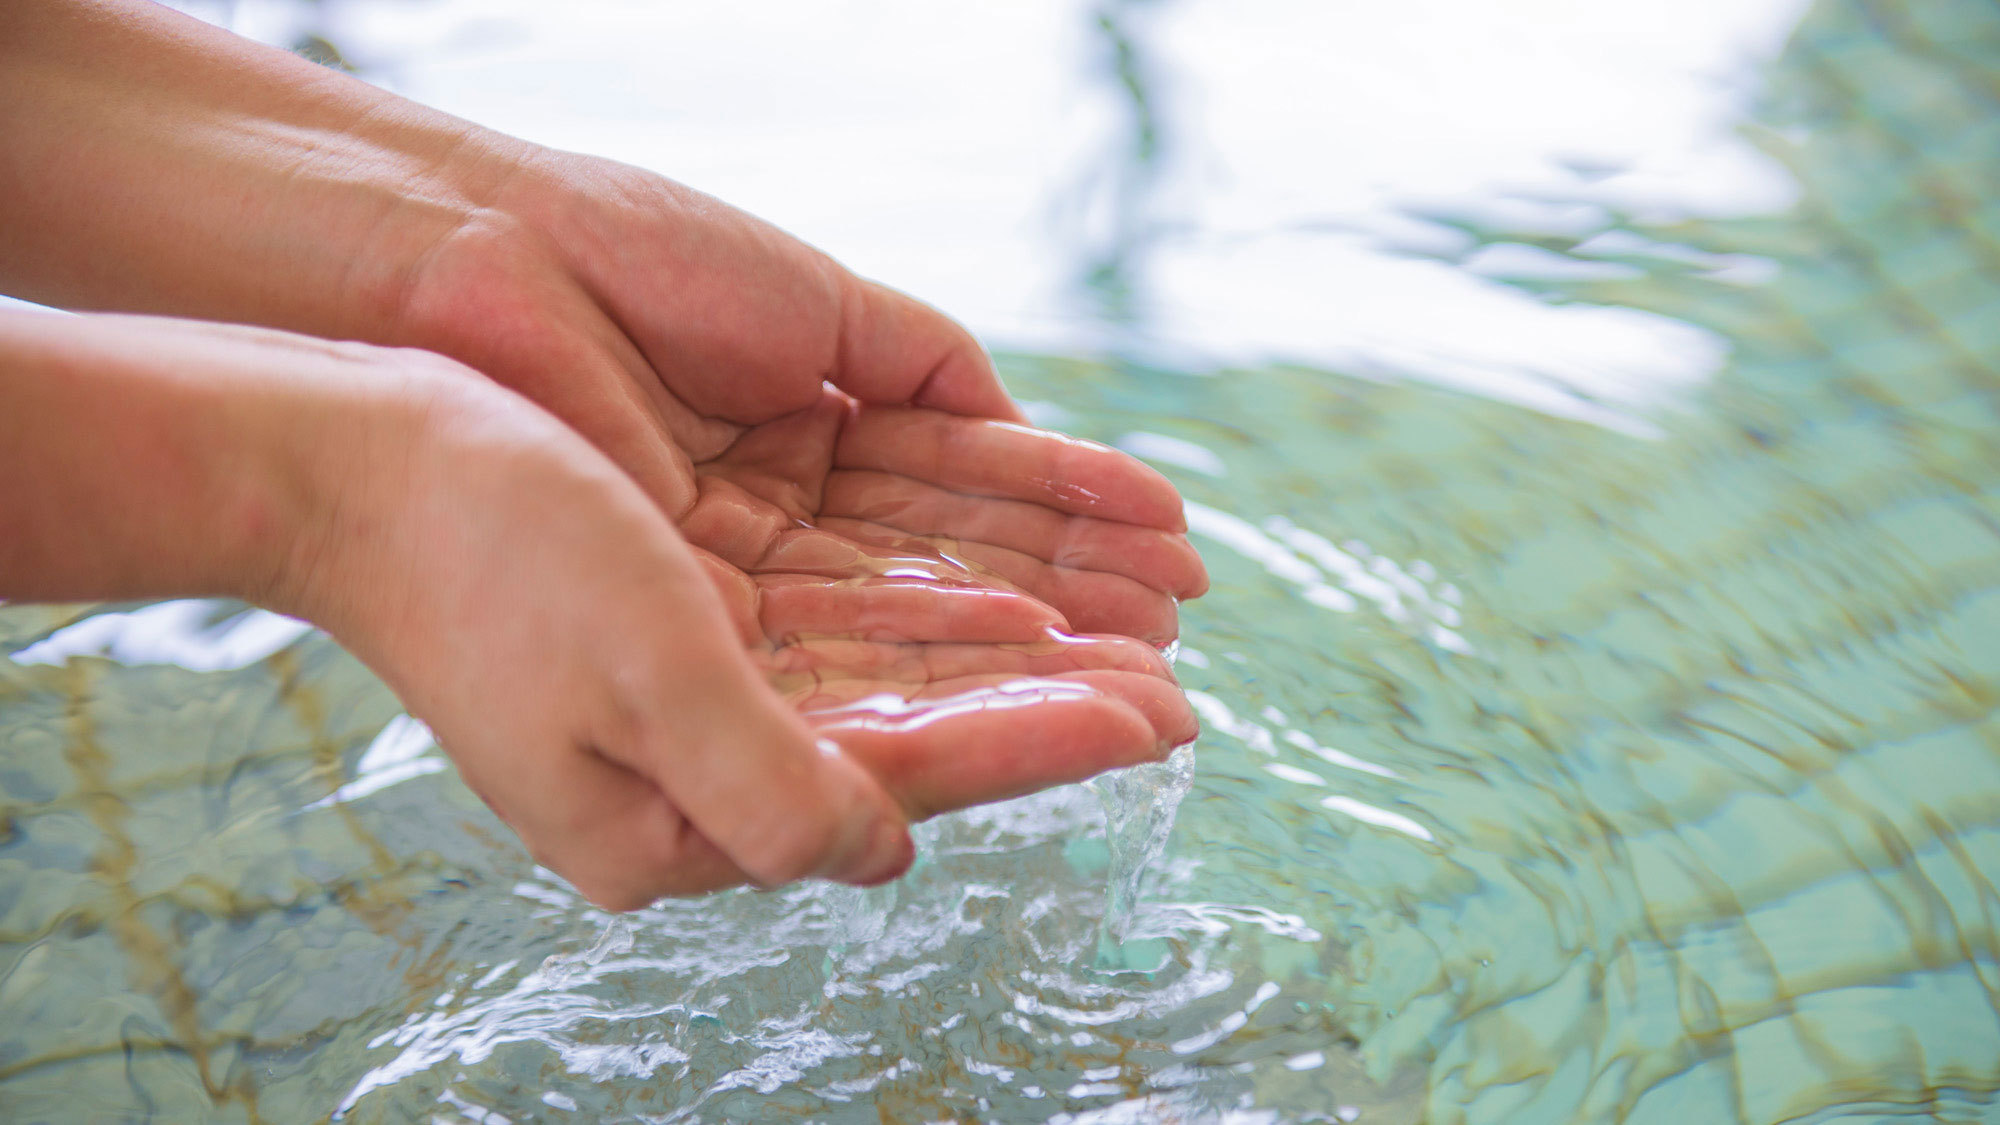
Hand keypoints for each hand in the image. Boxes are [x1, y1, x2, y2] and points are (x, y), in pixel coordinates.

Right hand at [297, 366, 1198, 910]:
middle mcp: (701, 775)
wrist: (359, 463)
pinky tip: (1003, 595)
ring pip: (896, 681)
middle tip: (1178, 685)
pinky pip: (844, 629)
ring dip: (1012, 654)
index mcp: (682, 818)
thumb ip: (771, 787)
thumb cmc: (485, 556)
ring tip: (1120, 634)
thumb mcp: (640, 676)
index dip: (1040, 744)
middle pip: (917, 740)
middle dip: (1049, 707)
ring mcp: (696, 706)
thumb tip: (884, 859)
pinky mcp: (692, 637)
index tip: (1159, 716)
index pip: (905, 781)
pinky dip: (932, 611)